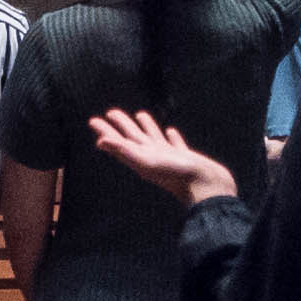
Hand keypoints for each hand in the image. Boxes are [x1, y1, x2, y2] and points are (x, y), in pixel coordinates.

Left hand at [84, 106, 243, 207]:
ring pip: (154, 138)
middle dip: (122, 125)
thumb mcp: (147, 162)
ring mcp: (169, 157)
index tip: (94, 120)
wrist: (207, 187)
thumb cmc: (177, 176)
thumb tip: (100, 142)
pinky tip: (170, 131)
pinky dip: (172, 137)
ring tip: (140, 115)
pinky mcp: (185, 158)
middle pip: (133, 137)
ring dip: (146, 127)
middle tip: (111, 112)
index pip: (119, 141)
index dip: (106, 131)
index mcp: (141, 158)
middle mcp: (153, 157)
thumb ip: (124, 151)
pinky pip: (175, 144)